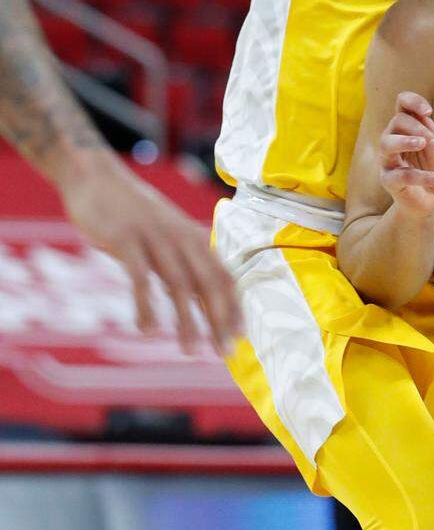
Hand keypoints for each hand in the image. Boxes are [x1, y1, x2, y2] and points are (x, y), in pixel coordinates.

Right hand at [60, 152, 241, 355]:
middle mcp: (182, 237)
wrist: (98, 179)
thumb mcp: (167, 233)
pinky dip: (146, 305)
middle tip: (226, 351)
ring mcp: (155, 238)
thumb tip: (200, 296)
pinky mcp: (126, 240)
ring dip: (188, 320)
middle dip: (220, 318)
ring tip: (191, 350)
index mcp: (195, 238)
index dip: (234, 305)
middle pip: (209, 282)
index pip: (223, 275)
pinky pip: (140, 277)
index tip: (241, 336)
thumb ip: (183, 261)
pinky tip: (148, 330)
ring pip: (179, 284)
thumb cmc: (136, 214)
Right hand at [379, 92, 433, 218]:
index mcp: (405, 127)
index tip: (428, 111)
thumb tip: (424, 122)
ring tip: (423, 145)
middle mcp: (392, 139)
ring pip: (386, 143)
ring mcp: (387, 160)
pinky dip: (424, 177)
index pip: (401, 103)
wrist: (432, 197)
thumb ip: (433, 132)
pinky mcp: (389, 181)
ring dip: (406, 141)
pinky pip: (402, 176)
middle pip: (397, 120)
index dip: (412, 101)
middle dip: (419, 129)